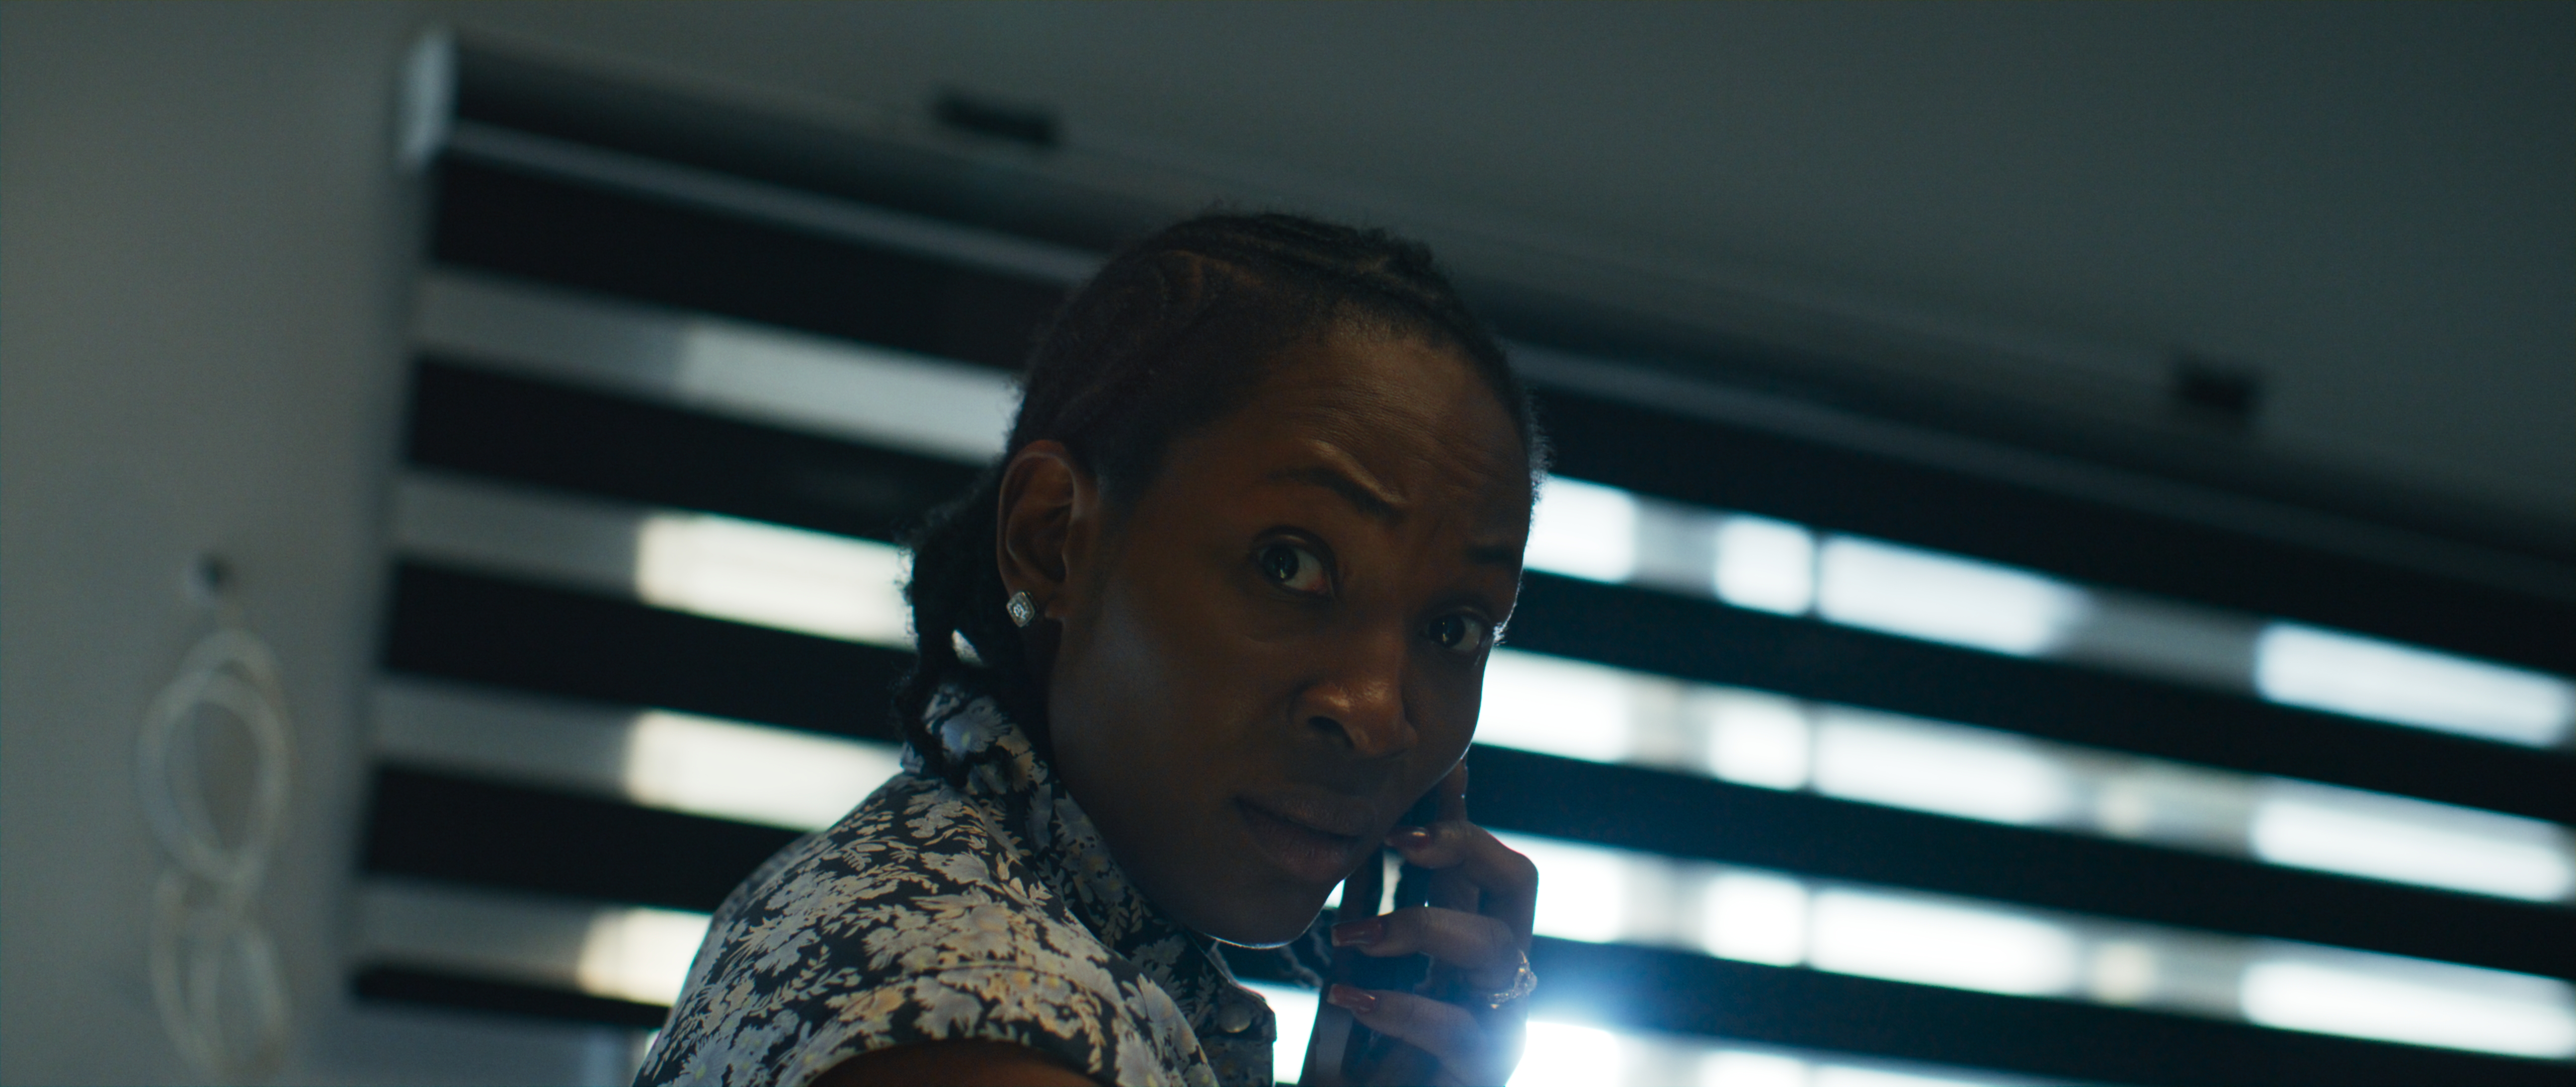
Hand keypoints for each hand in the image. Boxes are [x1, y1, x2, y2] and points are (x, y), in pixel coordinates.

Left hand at [1325, 765, 1537, 1086]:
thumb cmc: (1367, 1055)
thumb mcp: (1365, 966)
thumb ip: (1370, 908)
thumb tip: (1351, 839)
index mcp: (1470, 945)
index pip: (1484, 862)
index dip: (1461, 812)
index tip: (1430, 769)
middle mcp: (1498, 977)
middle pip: (1518, 882)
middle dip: (1463, 844)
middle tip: (1397, 837)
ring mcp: (1501, 1023)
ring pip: (1496, 947)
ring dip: (1418, 927)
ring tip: (1349, 936)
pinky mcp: (1484, 1070)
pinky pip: (1458, 1027)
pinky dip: (1401, 1007)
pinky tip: (1350, 995)